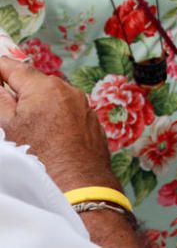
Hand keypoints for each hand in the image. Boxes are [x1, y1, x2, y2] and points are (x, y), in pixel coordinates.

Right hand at [0, 56, 119, 191]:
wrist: (79, 185)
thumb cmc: (38, 156)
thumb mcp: (6, 126)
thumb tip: (0, 85)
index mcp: (44, 86)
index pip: (14, 66)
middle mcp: (68, 90)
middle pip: (34, 83)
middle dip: (18, 91)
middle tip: (5, 109)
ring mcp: (83, 106)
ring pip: (52, 99)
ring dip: (37, 106)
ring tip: (26, 129)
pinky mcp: (91, 122)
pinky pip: (67, 113)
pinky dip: (53, 119)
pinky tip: (46, 138)